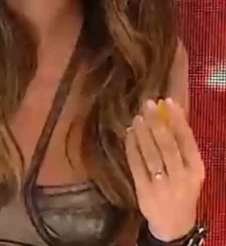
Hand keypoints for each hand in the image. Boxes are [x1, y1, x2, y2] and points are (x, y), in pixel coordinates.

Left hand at [125, 98, 204, 240]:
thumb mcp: (189, 171)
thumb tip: (167, 115)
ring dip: (142, 132)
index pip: (187, 141)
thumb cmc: (182, 190)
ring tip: (137, 117)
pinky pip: (136, 164)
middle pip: (167, 144)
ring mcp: (161, 184)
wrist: (174, 223)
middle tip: (147, 104)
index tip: (167, 102)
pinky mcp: (144, 190)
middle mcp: (181, 177)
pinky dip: (132, 146)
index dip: (177, 120)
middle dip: (157, 122)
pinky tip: (129, 134)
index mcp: (196, 170)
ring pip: (150, 153)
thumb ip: (181, 148)